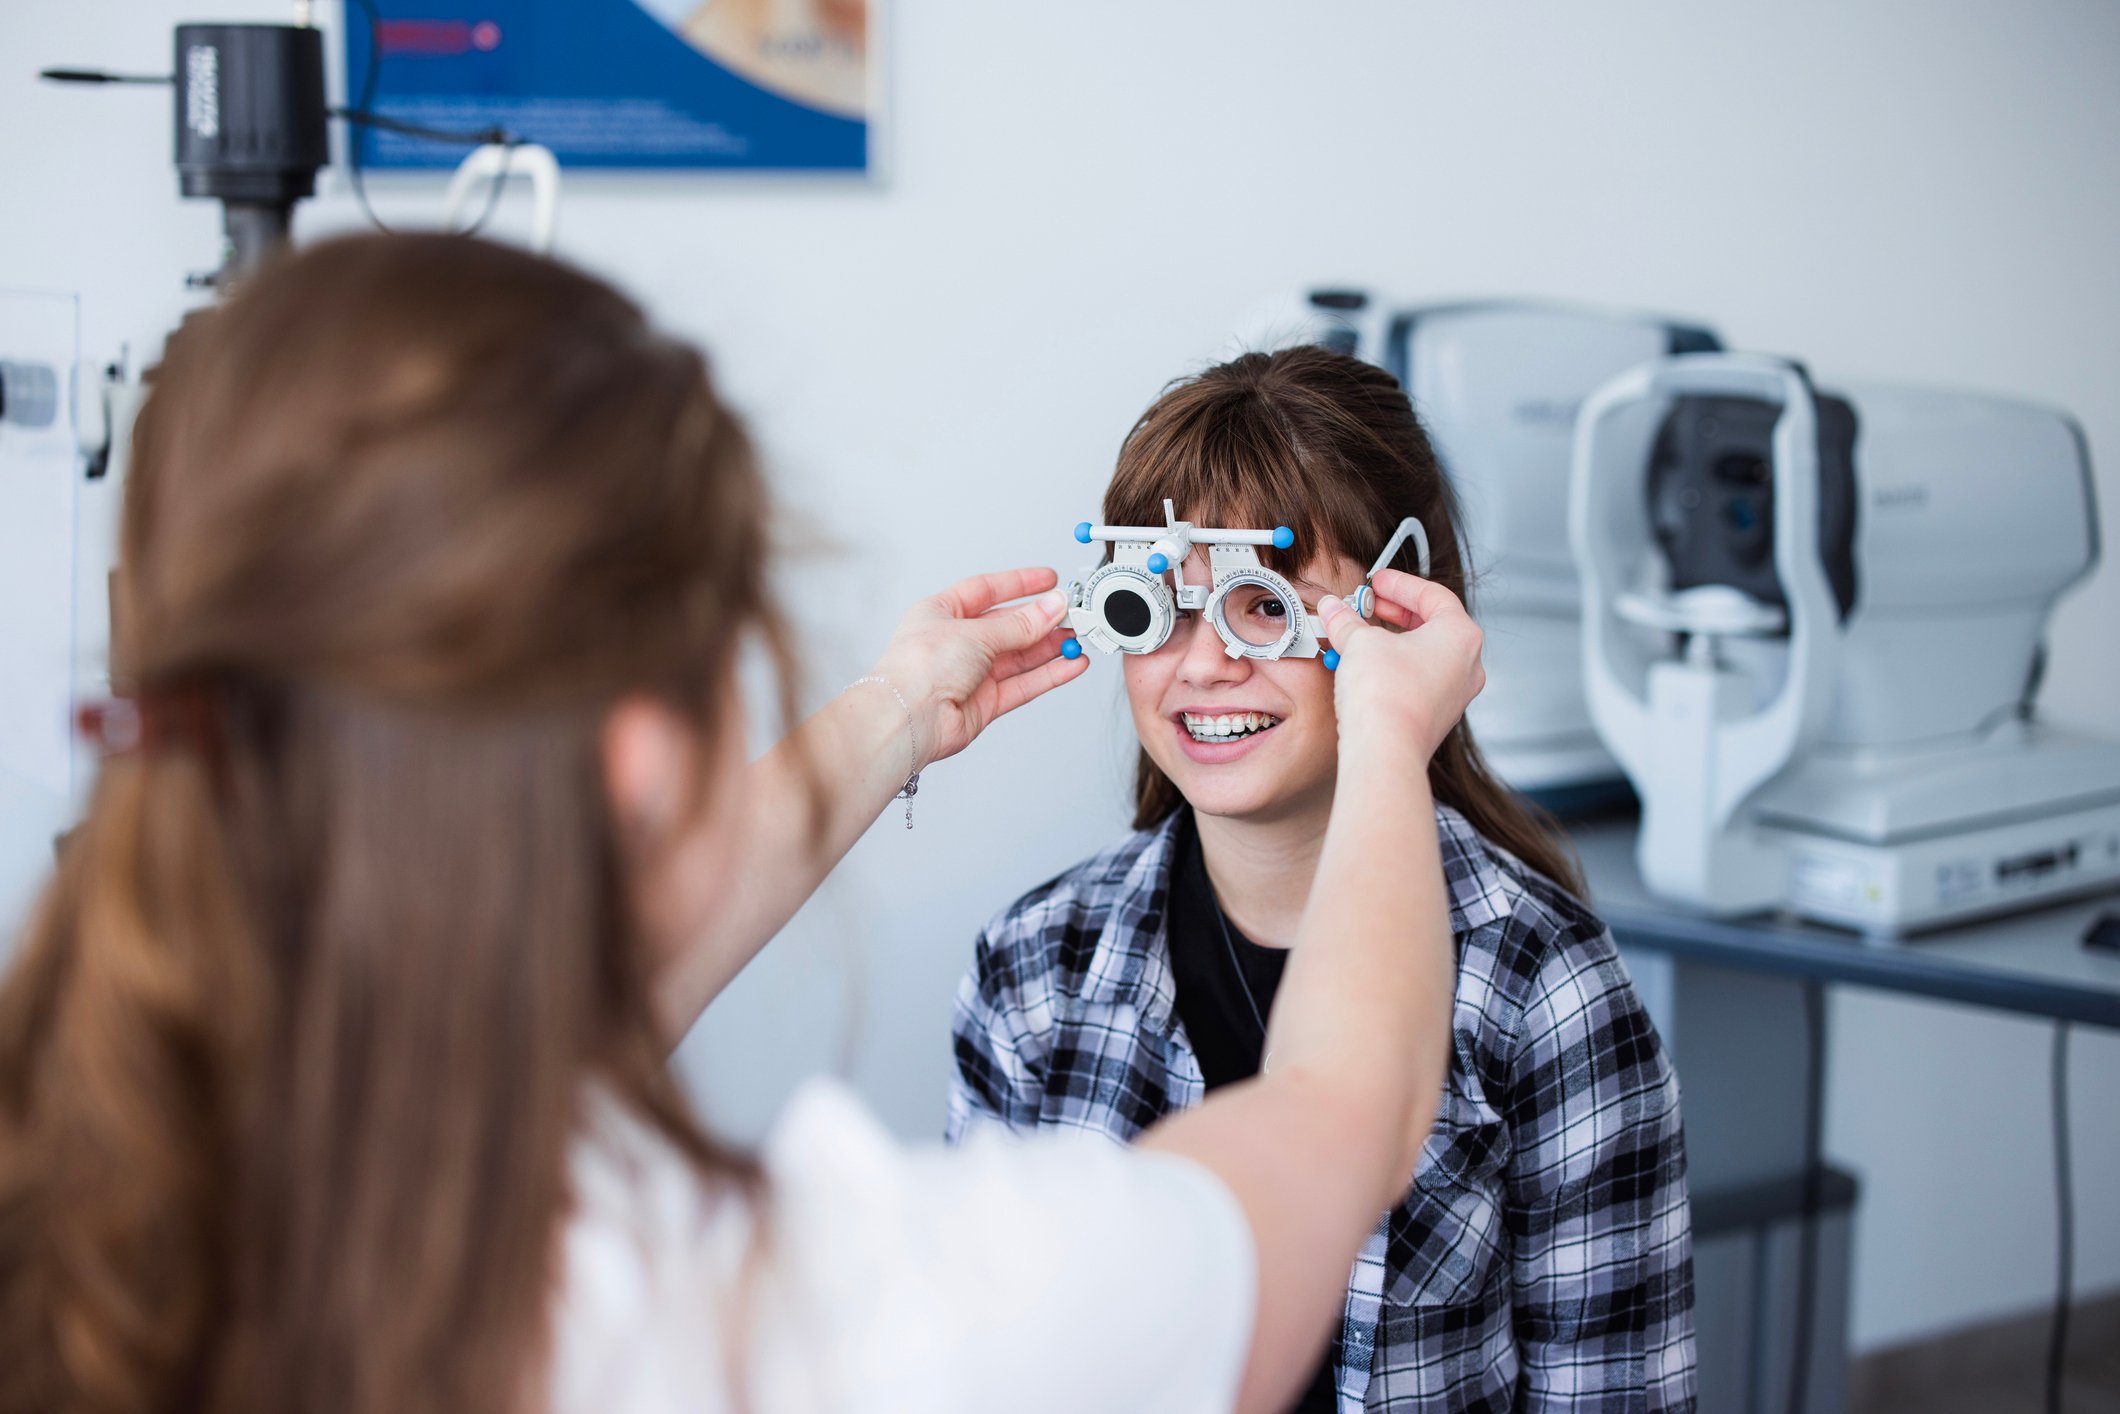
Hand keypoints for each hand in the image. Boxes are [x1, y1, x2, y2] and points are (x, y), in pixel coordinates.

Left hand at [868, 567, 1087, 766]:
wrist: (908, 718)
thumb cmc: (918, 669)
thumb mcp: (976, 632)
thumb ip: (1020, 624)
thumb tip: (1051, 607)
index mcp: (942, 613)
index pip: (986, 590)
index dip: (1019, 584)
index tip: (1049, 580)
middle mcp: (956, 643)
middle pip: (1008, 625)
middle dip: (1042, 619)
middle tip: (1072, 612)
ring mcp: (971, 674)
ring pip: (1020, 656)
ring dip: (1051, 647)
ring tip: (1079, 637)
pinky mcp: (984, 702)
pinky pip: (1024, 684)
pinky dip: (1049, 674)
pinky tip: (1071, 664)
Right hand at [1316, 568, 1484, 763]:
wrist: (1385, 751)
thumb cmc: (1386, 696)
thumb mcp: (1360, 642)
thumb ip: (1347, 620)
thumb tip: (1333, 608)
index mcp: (1460, 636)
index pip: (1433, 595)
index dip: (1400, 585)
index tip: (1376, 582)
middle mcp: (1466, 664)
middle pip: (1432, 624)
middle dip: (1396, 612)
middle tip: (1369, 605)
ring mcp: (1455, 693)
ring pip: (1425, 654)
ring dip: (1394, 640)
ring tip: (1362, 636)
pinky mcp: (1437, 716)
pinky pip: (1419, 680)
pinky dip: (1396, 666)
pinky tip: (1368, 667)